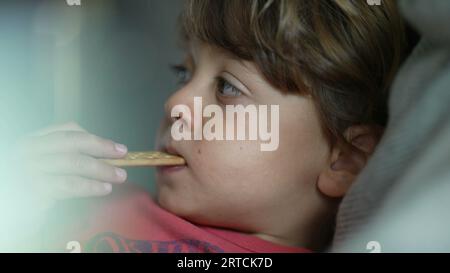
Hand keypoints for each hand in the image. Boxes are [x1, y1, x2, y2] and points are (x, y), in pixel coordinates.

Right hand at [11, 122, 127, 208]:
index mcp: (33, 140)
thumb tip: (106, 157)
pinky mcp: (35, 189)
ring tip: (120, 176)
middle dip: (102, 148)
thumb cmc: (32, 187)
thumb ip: (67, 156)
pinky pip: (71, 185)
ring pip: (75, 163)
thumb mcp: (46, 166)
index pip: (67, 130)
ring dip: (102, 169)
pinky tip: (104, 189)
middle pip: (73, 142)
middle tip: (123, 155)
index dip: (95, 137)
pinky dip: (91, 186)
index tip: (116, 147)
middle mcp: (28, 150)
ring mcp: (30, 168)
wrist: (10, 212)